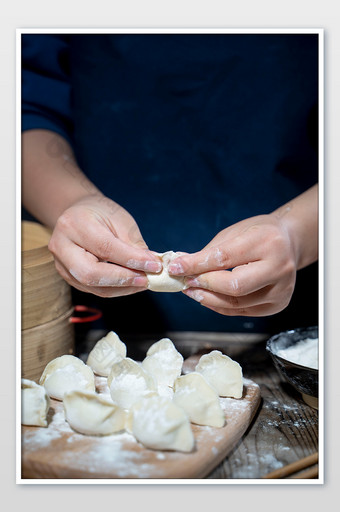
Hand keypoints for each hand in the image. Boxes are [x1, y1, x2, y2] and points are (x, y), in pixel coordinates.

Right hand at [48, 194, 161, 296]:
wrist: (79, 214)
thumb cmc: (101, 214)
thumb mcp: (120, 220)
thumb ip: (133, 244)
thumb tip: (152, 266)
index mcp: (74, 224)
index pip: (105, 247)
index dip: (131, 259)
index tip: (154, 265)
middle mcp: (61, 246)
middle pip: (90, 273)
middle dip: (123, 279)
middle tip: (147, 279)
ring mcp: (61, 264)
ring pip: (93, 286)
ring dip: (122, 288)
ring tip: (143, 282)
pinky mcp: (68, 277)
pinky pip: (93, 289)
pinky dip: (115, 289)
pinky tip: (131, 284)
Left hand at [168, 214, 298, 316]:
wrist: (290, 242)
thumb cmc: (259, 234)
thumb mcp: (235, 232)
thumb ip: (211, 251)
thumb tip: (183, 267)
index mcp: (268, 242)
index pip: (225, 258)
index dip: (196, 265)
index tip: (176, 267)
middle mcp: (279, 267)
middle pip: (234, 286)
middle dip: (204, 285)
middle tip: (185, 282)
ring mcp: (281, 289)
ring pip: (237, 303)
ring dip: (208, 299)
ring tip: (192, 290)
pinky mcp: (278, 304)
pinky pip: (242, 310)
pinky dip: (220, 306)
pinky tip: (207, 298)